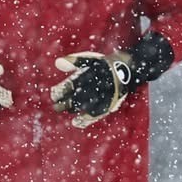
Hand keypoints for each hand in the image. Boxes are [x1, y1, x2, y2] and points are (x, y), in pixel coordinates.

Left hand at [50, 32, 174, 127]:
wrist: (128, 69)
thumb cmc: (104, 64)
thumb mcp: (89, 59)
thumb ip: (73, 61)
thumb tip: (58, 63)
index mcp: (88, 75)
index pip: (70, 86)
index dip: (60, 92)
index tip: (53, 95)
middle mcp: (94, 87)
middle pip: (74, 99)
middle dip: (63, 104)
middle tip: (56, 107)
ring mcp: (101, 97)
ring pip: (83, 107)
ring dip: (72, 110)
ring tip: (64, 112)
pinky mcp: (109, 104)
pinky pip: (95, 115)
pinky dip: (85, 120)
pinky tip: (77, 122)